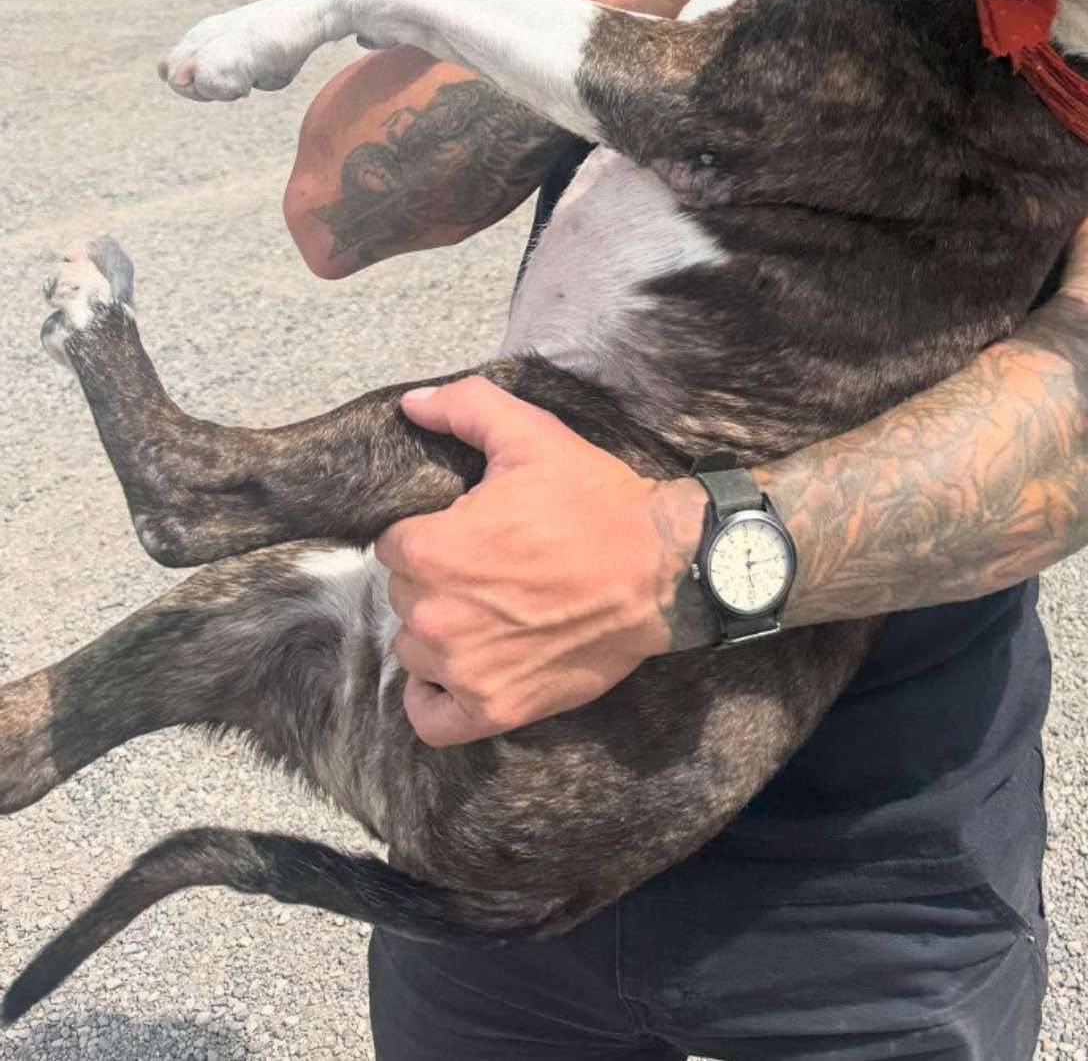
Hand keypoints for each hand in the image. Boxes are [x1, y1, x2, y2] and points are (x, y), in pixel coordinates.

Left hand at [375, 377, 705, 745]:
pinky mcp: (493, 707)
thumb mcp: (531, 435)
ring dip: (440, 631)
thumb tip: (411, 404)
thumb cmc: (594, 501)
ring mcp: (462, 668)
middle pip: (403, 596)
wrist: (660, 569)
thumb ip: (464, 407)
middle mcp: (434, 614)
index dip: (430, 532)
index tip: (469, 530)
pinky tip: (458, 671)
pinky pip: (430, 718)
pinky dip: (435, 699)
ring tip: (488, 610)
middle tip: (489, 565)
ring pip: (415, 649)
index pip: (394, 544)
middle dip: (437, 578)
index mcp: (431, 549)